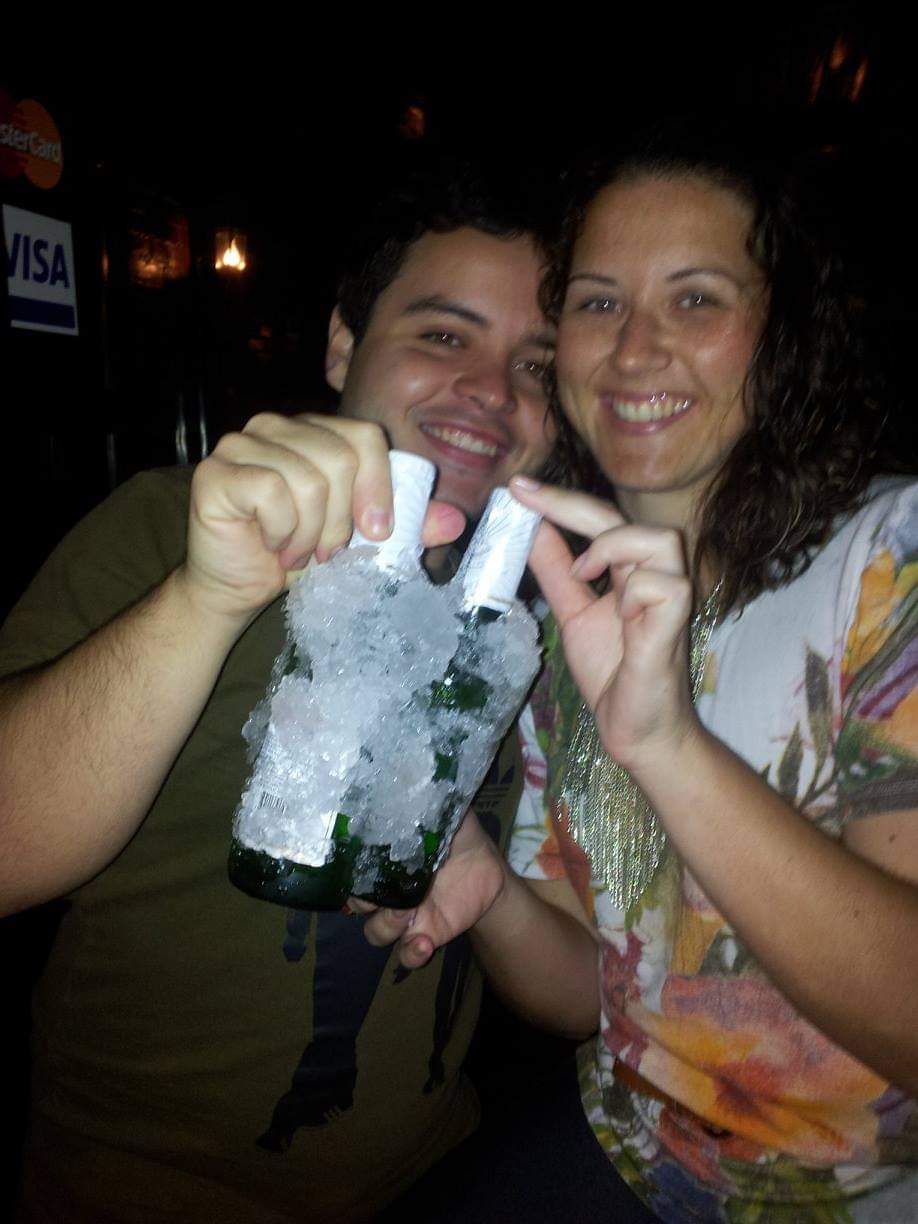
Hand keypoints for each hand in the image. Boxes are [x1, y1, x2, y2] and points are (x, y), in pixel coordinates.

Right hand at [179, 414, 465, 624]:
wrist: (238, 586)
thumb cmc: (298, 555)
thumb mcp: (361, 541)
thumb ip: (407, 526)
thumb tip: (456, 520)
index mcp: (316, 431)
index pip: (364, 436)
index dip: (378, 485)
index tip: (377, 533)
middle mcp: (276, 425)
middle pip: (340, 457)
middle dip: (343, 519)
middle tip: (329, 553)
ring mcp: (241, 443)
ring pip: (309, 479)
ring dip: (311, 533)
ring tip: (300, 553)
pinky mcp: (216, 471)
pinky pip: (270, 491)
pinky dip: (281, 531)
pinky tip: (272, 545)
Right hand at [357, 809, 506, 969]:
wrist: (489, 870)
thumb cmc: (459, 837)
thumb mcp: (448, 815)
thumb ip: (432, 804)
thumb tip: (418, 779)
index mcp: (387, 860)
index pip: (354, 868)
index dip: (354, 870)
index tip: (364, 865)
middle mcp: (387, 890)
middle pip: (358, 904)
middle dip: (366, 901)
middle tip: (388, 889)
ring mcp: (405, 916)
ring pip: (376, 932)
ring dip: (387, 927)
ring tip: (408, 916)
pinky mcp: (426, 935)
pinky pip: (407, 954)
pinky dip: (412, 953)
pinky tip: (424, 943)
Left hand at [509, 477, 695, 771]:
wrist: (634, 729)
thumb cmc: (612, 671)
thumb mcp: (572, 614)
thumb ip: (555, 572)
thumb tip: (529, 528)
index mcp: (629, 569)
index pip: (598, 520)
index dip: (560, 501)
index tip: (517, 487)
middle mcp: (654, 574)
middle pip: (622, 517)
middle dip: (571, 504)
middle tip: (528, 497)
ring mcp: (670, 598)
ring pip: (660, 539)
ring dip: (613, 547)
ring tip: (583, 574)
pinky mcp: (676, 624)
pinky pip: (666, 585)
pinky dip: (636, 591)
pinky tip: (621, 615)